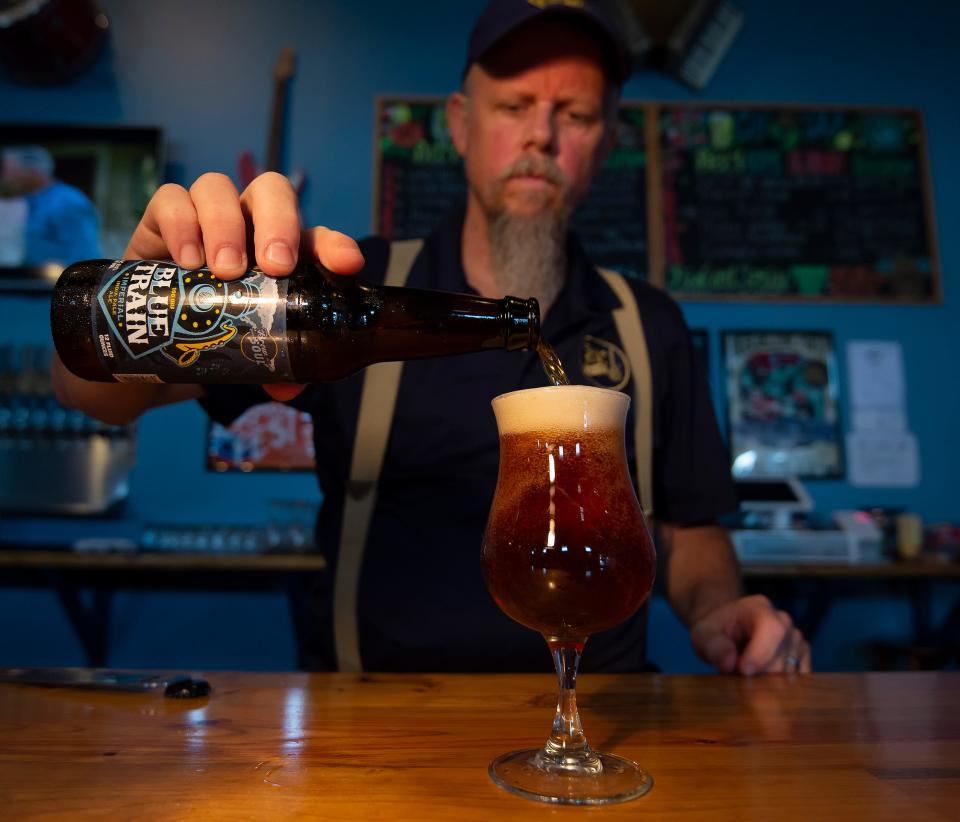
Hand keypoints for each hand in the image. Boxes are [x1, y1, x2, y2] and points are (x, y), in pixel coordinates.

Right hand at [125, 171, 364, 399]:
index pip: (317, 238)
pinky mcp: (161, 217)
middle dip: (279, 223)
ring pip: (218, 187)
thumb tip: (289, 386)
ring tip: (224, 271)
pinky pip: (170, 199)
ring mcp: (205, 215)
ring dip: (225, 225)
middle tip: (275, 266)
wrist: (153, 331)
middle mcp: (249, 224)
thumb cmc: (217, 328)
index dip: (335, 246)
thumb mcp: (248, 347)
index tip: (347, 265)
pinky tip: (185, 261)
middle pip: (271, 192)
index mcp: (284, 252)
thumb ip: (273, 363)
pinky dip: (180, 224)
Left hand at [689, 594, 811, 674]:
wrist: (728, 629)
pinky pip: (800, 678)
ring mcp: (796, 637)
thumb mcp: (703, 634)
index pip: (772, 630)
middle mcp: (784, 620)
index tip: (743, 671)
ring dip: (767, 682)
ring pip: (790, 673)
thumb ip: (714, 647)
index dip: (760, 655)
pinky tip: (764, 679)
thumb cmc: (716, 631)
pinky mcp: (802, 654)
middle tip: (737, 676)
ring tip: (747, 674)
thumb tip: (730, 664)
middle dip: (757, 675)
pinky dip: (782, 685)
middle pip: (780, 659)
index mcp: (759, 607)